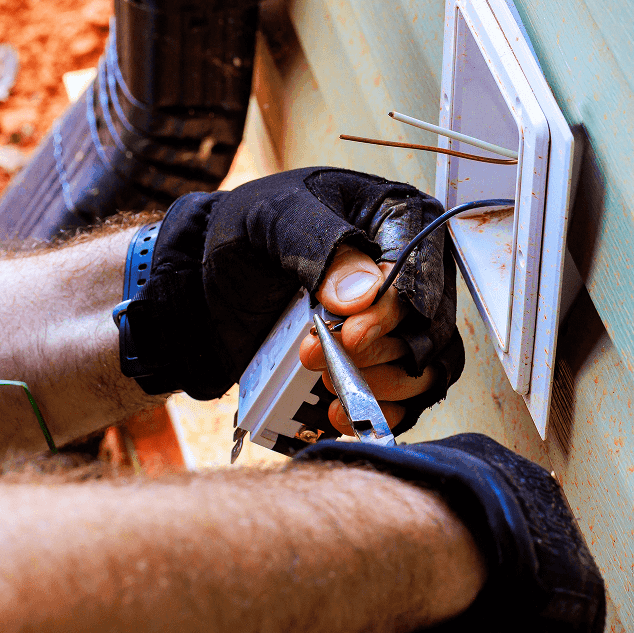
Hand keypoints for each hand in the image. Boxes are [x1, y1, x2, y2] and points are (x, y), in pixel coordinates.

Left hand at [122, 167, 463, 435]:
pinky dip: (376, 412)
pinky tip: (334, 413)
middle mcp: (409, 273)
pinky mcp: (379, 363)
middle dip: (376, 352)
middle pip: (426, 327)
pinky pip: (404, 399)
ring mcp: (397, 323)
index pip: (422, 271)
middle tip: (314, 357)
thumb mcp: (271, 221)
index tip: (351, 336)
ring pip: (424, 368)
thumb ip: (318, 246)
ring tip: (326, 386)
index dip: (392, 311)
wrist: (206, 279)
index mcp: (397, 218)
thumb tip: (364, 295)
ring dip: (379, 385)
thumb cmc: (245, 233)